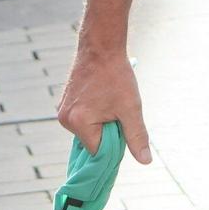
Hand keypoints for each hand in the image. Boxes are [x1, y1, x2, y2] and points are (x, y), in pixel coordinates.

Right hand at [56, 46, 152, 162]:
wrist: (101, 47)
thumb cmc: (117, 76)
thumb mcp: (131, 108)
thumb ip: (137, 136)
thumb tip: (145, 161)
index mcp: (79, 123)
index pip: (97, 151)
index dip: (114, 145)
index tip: (125, 131)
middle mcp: (65, 119)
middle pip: (91, 141)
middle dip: (108, 133)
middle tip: (119, 112)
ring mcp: (62, 111)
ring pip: (87, 130)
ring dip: (101, 123)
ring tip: (110, 102)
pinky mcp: (65, 103)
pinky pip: (82, 119)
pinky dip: (94, 115)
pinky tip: (103, 99)